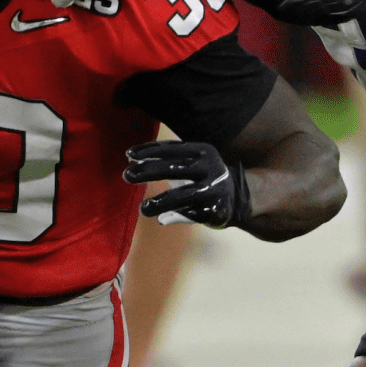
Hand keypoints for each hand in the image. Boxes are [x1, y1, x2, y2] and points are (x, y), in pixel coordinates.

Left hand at [125, 140, 250, 228]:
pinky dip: (176, 216)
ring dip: (160, 202)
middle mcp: (210, 167)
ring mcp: (215, 190)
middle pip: (175, 168)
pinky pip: (192, 214)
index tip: (129, 155)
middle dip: (149, 171)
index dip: (149, 151)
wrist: (238, 196)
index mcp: (202, 151)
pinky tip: (162, 218)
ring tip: (142, 208)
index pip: (172, 148)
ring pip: (183, 196)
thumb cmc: (202, 175)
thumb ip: (163, 160)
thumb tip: (130, 158)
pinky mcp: (218, 210)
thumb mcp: (190, 162)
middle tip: (127, 175)